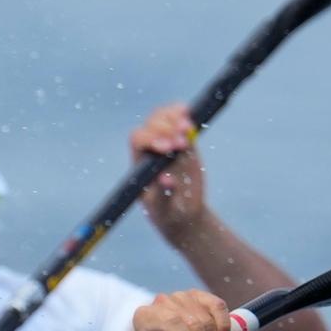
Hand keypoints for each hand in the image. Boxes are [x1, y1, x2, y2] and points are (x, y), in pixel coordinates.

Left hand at [130, 102, 205, 243]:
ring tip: (187, 129)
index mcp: (140, 163)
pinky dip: (186, 116)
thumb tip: (166, 179)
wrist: (182, 214)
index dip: (151, 138)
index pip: (138, 140)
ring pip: (165, 117)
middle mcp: (151, 149)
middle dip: (166, 128)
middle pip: (152, 124)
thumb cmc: (167, 214)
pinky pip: (182, 122)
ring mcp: (168, 142)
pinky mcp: (185, 142)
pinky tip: (191, 120)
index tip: (166, 148)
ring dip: (176, 118)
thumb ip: (162, 195)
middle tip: (181, 143)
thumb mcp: (163, 209)